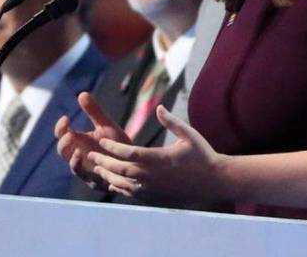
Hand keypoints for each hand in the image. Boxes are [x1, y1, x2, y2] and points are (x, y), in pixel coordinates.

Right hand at [54, 92, 130, 188]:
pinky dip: (86, 170)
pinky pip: (87, 178)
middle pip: (63, 151)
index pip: (62, 134)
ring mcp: (86, 170)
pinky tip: (88, 160)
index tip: (66, 118)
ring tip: (76, 149)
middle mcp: (79, 156)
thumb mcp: (106, 125)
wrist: (135, 162)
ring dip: (72, 158)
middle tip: (68, 133)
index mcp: (79, 142)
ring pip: (73, 166)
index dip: (61, 127)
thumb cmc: (117, 143)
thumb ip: (94, 112)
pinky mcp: (96, 181)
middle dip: (64, 142)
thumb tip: (82, 93)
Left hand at [88, 105, 229, 204]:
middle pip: (121, 169)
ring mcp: (154, 189)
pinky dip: (119, 187)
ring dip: (108, 175)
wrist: (216, 182)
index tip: (101, 141)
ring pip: (124, 184)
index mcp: (160, 159)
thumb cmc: (203, 155)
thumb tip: (158, 108)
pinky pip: (132, 194)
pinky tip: (112, 182)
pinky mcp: (156, 198)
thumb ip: (171, 121)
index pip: (129, 153)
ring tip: (97, 168)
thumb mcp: (189, 134)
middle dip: (104, 161)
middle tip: (91, 155)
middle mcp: (154, 176)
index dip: (113, 147)